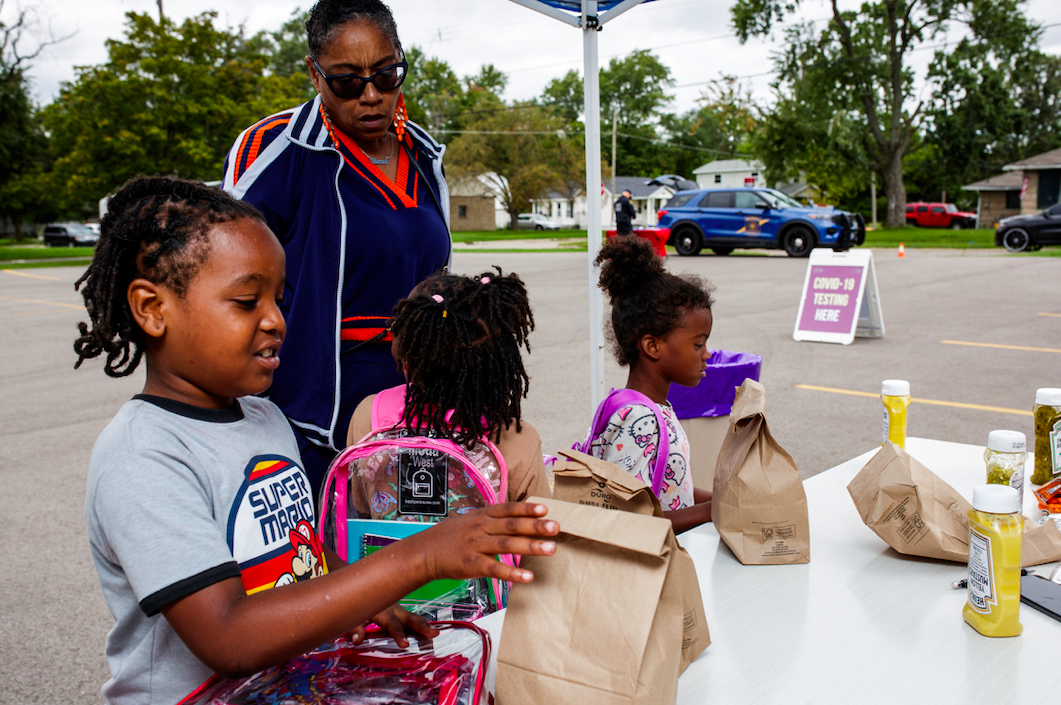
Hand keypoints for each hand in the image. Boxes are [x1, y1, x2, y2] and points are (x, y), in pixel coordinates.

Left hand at [352, 604, 437, 647]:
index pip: (391, 623)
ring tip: (435, 633)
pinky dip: (420, 624)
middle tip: (434, 634)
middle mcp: (392, 608)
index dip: (398, 633)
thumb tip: (358, 641)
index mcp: (381, 609)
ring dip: (424, 625)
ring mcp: (396, 608)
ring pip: (412, 617)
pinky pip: (409, 618)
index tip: (406, 644)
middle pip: (408, 617)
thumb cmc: (354, 602)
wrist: (357, 584)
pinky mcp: (398, 611)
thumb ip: (354, 628)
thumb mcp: (351, 615)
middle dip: (421, 626)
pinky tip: (430, 631)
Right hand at [414, 502, 558, 584]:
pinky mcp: (471, 564)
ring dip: (531, 547)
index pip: (507, 509)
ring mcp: (476, 545)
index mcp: (482, 515)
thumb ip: (493, 519)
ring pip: (507, 545)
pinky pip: (494, 569)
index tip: (545, 509)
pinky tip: (528, 577)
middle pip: (511, 525)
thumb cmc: (451, 536)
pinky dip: (512, 573)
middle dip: (535, 526)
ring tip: (551, 549)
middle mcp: (481, 528)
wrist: (425, 551)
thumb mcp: (471, 520)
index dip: (526, 508)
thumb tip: (519, 518)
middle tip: (556, 527)